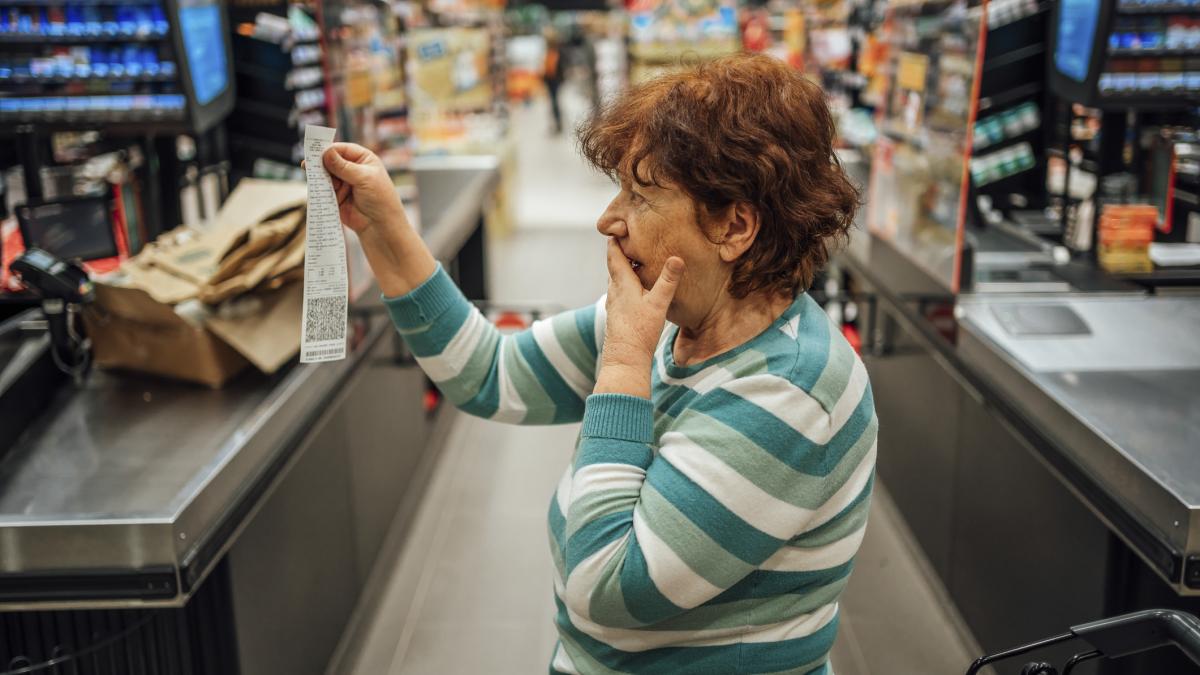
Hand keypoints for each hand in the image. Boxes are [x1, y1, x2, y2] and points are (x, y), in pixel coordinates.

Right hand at [311, 143, 405, 234]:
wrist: (380, 226)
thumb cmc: (380, 199)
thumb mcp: (364, 178)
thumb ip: (344, 167)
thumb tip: (326, 153)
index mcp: (363, 159)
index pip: (342, 149)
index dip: (329, 150)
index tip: (316, 153)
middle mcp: (352, 168)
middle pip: (330, 161)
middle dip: (322, 165)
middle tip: (309, 166)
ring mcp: (343, 182)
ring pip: (324, 175)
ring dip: (322, 179)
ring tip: (324, 184)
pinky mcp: (335, 196)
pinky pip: (323, 189)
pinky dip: (321, 190)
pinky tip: (320, 192)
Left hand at [595, 238, 684, 397]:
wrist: (625, 360)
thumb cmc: (640, 331)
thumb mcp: (658, 303)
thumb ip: (667, 280)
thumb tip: (677, 258)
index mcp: (621, 283)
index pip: (614, 255)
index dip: (615, 240)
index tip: (619, 226)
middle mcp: (614, 291)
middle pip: (615, 266)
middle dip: (622, 252)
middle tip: (632, 238)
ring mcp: (615, 304)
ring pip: (618, 280)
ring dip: (626, 268)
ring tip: (638, 260)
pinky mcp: (618, 316)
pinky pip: (622, 292)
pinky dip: (628, 284)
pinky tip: (638, 290)